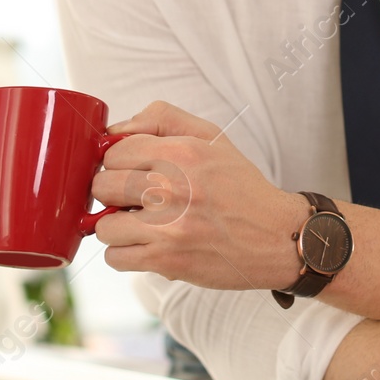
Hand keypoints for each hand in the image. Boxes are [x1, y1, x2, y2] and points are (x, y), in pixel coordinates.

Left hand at [90, 101, 306, 289]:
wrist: (277, 236)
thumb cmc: (241, 187)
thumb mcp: (211, 137)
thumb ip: (161, 119)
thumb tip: (115, 129)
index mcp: (182, 152)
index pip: (113, 152)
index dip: (119, 163)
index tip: (132, 172)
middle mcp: (172, 187)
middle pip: (102, 186)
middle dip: (114, 193)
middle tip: (136, 199)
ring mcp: (167, 227)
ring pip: (104, 226)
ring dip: (118, 227)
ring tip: (143, 224)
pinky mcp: (167, 260)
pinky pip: (116, 257)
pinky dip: (127, 254)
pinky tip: (148, 245)